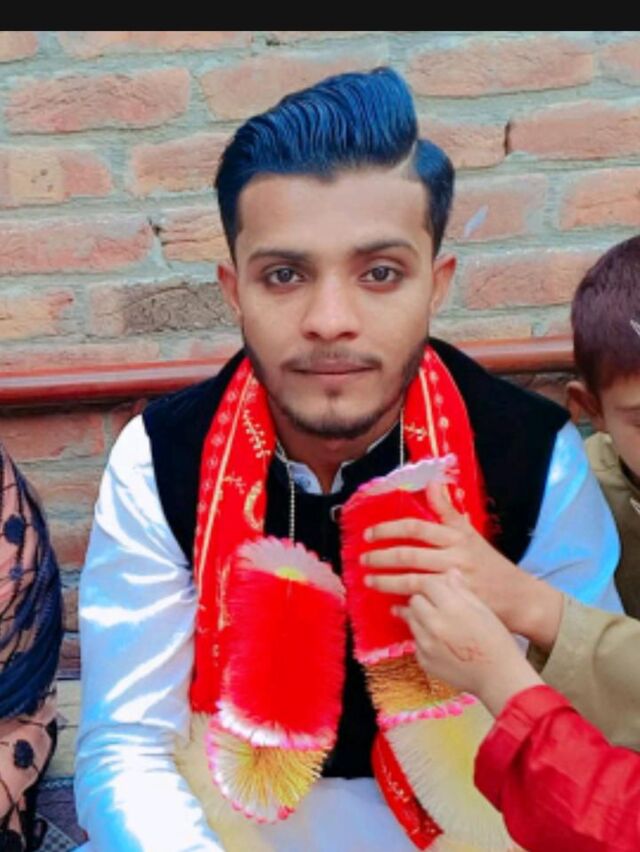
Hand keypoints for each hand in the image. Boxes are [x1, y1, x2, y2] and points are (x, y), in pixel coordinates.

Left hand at [362, 482, 562, 648]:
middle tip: (363, 560)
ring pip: (413, 581)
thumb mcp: (470, 533)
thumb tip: (433, 482)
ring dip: (387, 582)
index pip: (417, 527)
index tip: (369, 534)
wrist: (519, 597)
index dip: (389, 529)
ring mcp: (456, 583)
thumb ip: (448, 511)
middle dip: (382, 557)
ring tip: (370, 581)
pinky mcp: (457, 605)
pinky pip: (424, 604)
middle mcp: (456, 557)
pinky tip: (392, 606)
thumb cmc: (489, 563)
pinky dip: (405, 605)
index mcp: (457, 537)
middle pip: (410, 555)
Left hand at [390, 570, 542, 715]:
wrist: (499, 678)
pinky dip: (423, 638)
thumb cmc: (496, 641)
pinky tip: (439, 641)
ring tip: (436, 620)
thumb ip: (461, 590)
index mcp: (452, 608)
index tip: (433, 585)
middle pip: (414, 601)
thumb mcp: (484, 609)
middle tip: (434, 603)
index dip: (430, 583)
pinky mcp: (424, 661)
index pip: (426, 584)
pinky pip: (415, 641)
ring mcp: (427, 645)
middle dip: (423, 599)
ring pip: (411, 619)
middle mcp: (435, 624)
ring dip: (420, 616)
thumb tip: (449, 573)